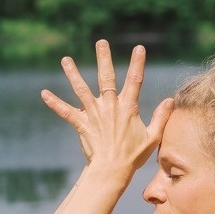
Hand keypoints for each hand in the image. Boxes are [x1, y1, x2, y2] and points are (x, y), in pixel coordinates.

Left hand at [41, 40, 172, 177]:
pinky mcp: (82, 125)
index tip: (139, 48)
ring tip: (66, 60)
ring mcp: (94, 115)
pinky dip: (55, 103)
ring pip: (82, 90)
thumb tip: (170, 101)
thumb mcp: (152, 137)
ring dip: (73, 74)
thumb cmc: (133, 156)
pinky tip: (44, 93)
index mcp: (128, 108)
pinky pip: (66, 112)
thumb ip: (161, 118)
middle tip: (101, 42)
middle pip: (106, 78)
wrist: (112, 171)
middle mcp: (110, 107)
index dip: (137, 63)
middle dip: (104, 59)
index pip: (135, 81)